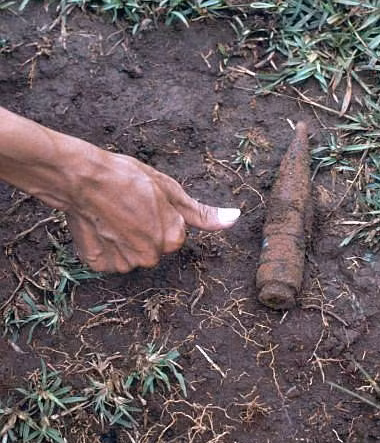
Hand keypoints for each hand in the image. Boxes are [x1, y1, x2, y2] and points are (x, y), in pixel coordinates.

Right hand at [64, 151, 239, 272]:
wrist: (82, 178)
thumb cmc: (126, 178)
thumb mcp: (170, 190)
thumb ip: (202, 213)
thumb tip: (234, 219)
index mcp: (173, 238)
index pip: (172, 234)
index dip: (159, 217)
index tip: (145, 203)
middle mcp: (152, 256)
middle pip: (152, 247)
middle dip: (142, 231)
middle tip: (127, 208)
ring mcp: (125, 263)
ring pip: (129, 255)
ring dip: (121, 240)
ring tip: (111, 215)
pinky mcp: (101, 265)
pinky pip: (108, 260)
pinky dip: (103, 247)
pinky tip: (99, 226)